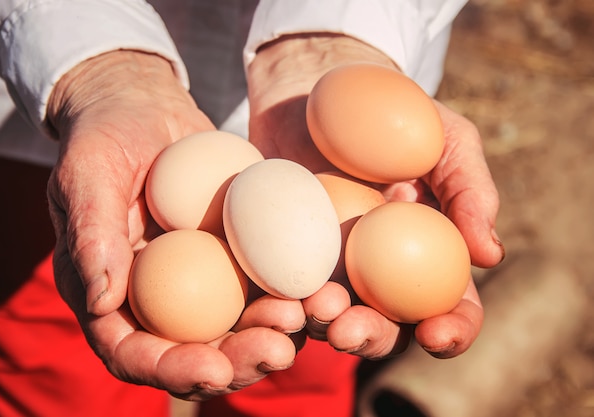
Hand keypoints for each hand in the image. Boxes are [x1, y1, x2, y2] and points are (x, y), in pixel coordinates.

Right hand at [46, 50, 302, 399]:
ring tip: (302, 318)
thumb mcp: (87, 174)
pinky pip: (262, 282)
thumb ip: (91, 235)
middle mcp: (156, 296)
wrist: (144, 106)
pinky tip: (317, 289)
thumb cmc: (104, 136)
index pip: (131, 352)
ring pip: (236, 326)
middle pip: (194, 351)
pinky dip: (289, 292)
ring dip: (271, 333)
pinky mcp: (233, 255)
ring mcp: (199, 278)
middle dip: (236, 361)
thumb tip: (101, 301)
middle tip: (276, 351)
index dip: (170, 370)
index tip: (212, 369)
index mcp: (110, 293)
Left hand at [247, 34, 504, 358]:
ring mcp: (330, 265)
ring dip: (323, 324)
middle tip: (349, 329)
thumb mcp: (446, 139)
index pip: (450, 307)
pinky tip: (277, 297)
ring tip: (314, 305)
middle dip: (371, 339)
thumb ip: (470, 190)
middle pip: (385, 326)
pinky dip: (281, 301)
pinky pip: (282, 287)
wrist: (322, 90)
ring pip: (331, 317)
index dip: (451, 331)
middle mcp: (381, 272)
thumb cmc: (396, 114)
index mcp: (429, 254)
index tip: (435, 335)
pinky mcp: (283, 255)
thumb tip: (490, 256)